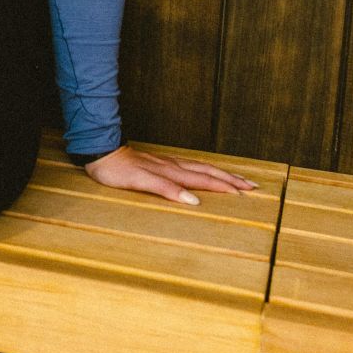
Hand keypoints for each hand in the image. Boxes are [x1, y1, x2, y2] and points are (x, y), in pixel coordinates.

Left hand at [82, 145, 256, 205]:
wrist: (99, 152)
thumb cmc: (116, 170)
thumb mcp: (140, 182)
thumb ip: (166, 189)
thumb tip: (194, 200)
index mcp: (172, 172)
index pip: (204, 180)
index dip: (225, 187)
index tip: (246, 193)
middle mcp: (173, 166)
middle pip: (208, 172)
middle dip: (231, 179)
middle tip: (253, 186)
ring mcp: (167, 163)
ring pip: (201, 168)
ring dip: (221, 174)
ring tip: (238, 179)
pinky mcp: (159, 162)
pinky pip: (190, 166)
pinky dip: (204, 170)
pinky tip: (205, 172)